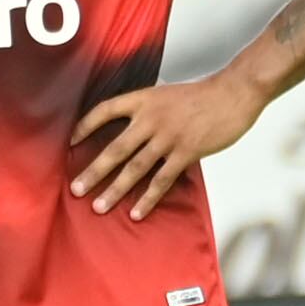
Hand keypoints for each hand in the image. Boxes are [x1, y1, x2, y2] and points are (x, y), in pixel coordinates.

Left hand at [69, 69, 265, 217]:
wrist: (233, 93)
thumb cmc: (204, 95)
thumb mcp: (169, 94)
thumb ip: (150, 110)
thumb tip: (136, 131)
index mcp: (144, 99)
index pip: (105, 110)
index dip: (86, 126)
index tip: (71, 141)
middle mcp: (151, 118)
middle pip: (115, 148)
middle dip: (93, 171)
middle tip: (76, 189)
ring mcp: (168, 137)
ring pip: (135, 168)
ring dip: (115, 189)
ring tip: (99, 206)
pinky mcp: (186, 152)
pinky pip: (162, 180)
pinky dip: (148, 198)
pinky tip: (136, 212)